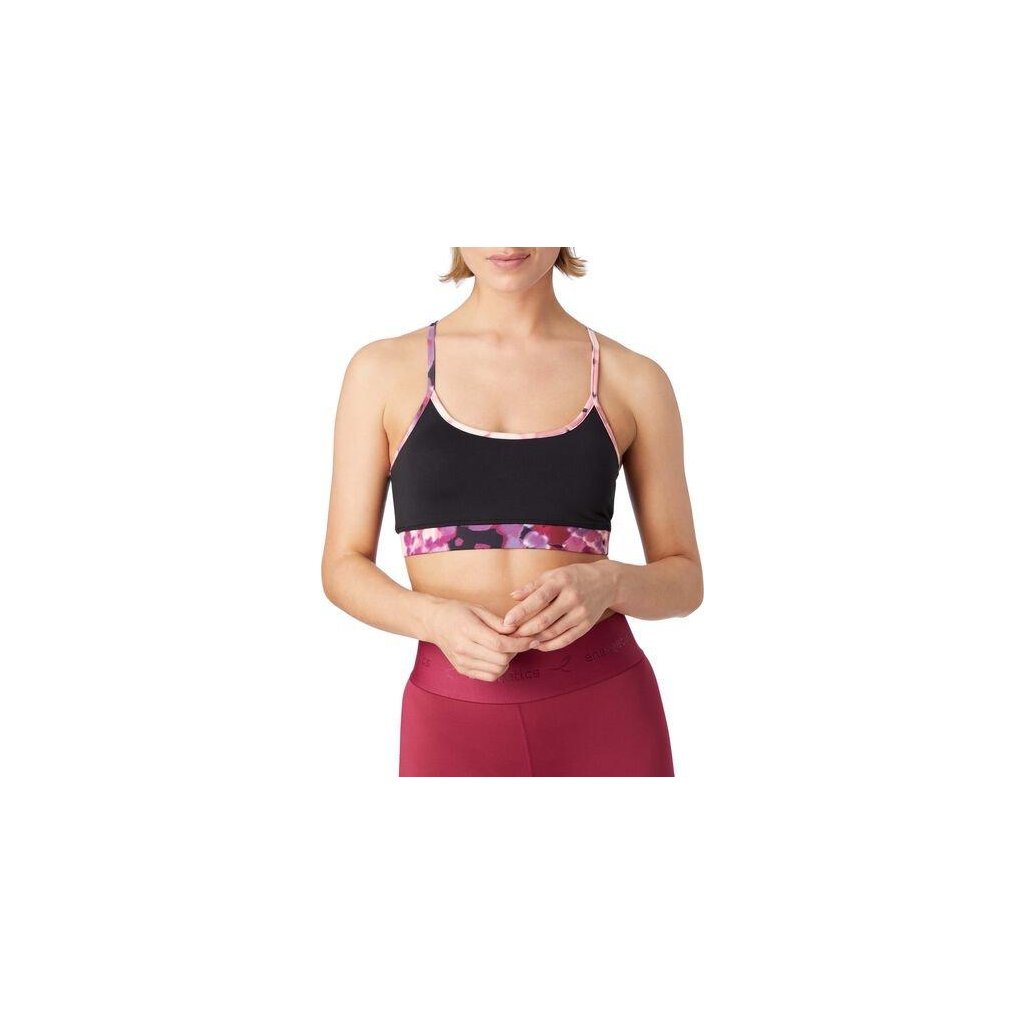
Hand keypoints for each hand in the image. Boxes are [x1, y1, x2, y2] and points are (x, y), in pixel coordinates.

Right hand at [425, 599, 538, 680]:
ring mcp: (462, 662)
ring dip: (508, 661)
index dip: (520, 644)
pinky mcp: (462, 670)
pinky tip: (497, 657)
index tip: (532, 639)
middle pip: (501, 659)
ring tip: (506, 648)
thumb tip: (517, 631)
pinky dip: (498, 669)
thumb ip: (498, 622)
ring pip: (497, 670)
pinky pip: (489, 676)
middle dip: (516, 651)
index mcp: (468, 631)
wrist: (434, 622)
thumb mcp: (478, 609)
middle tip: (518, 641)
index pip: (500, 644)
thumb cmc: (457, 612)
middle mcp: (464, 649)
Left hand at [501, 562, 617, 650]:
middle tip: (510, 635)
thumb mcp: (553, 575)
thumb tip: (512, 596)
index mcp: (561, 582)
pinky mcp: (587, 625)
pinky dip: (550, 645)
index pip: (538, 599)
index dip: (521, 612)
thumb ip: (532, 586)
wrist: (606, 582)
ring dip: (535, 639)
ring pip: (553, 632)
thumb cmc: (573, 577)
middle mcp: (572, 598)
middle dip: (524, 630)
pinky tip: (538, 645)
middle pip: (544, 619)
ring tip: (521, 641)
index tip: (507, 621)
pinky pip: (566, 640)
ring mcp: (581, 613)